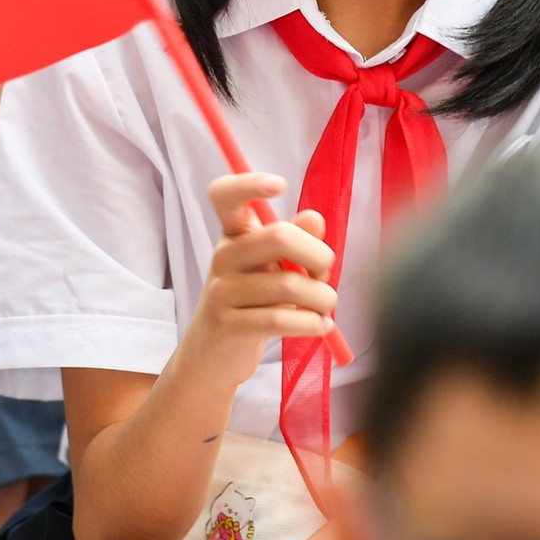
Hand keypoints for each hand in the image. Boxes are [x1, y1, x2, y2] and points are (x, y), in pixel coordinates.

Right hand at [178, 174, 336, 391]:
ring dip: (322, 298)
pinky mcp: (228, 325)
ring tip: (325, 308)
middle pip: (278, 236)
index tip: (280, 185)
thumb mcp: (272, 267)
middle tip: (325, 276)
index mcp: (233, 234)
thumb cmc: (252, 303)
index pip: (225, 195)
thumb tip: (314, 218)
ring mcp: (221, 291)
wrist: (214, 355)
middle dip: (318, 256)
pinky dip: (312, 324)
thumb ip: (296, 240)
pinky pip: (280, 320)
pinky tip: (321, 326)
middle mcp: (223, 256)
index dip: (249, 183)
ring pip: (289, 285)